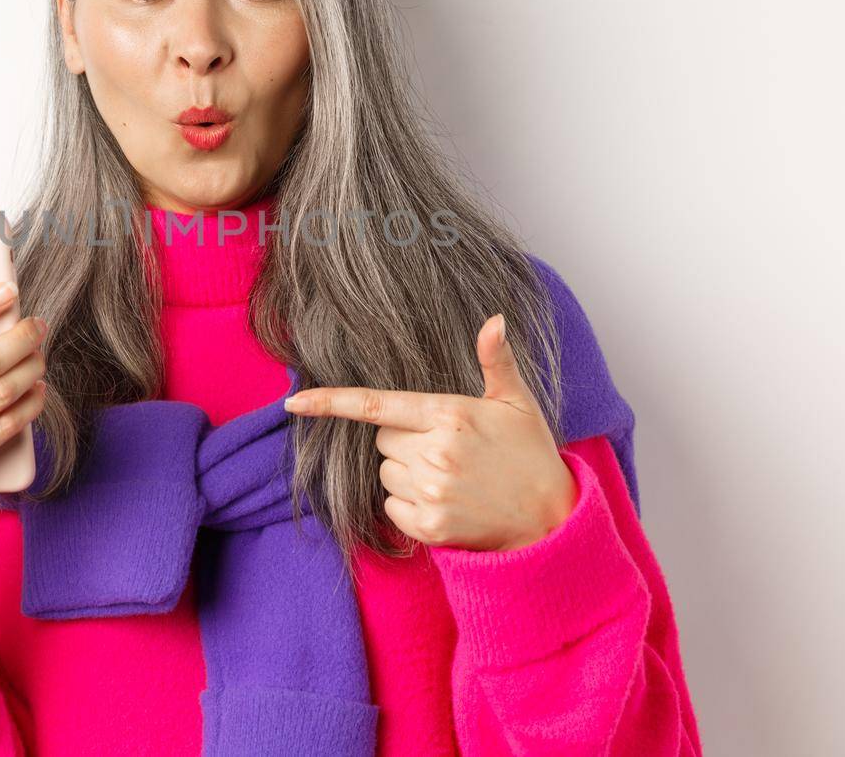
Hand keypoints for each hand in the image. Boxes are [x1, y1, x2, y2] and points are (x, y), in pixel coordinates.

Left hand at [282, 313, 577, 552]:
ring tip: (452, 476)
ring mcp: (431, 491)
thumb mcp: (517, 402)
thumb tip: (494, 319)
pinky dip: (409, 506)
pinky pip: (391, 507)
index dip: (331, 402)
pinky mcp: (429, 525)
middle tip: (448, 448)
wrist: (551, 520)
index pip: (377, 405)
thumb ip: (497, 360)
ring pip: (385, 474)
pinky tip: (445, 502)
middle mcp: (435, 452)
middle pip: (383, 440)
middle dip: (404, 440)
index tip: (294, 402)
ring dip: (407, 474)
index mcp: (450, 414)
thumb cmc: (530, 453)